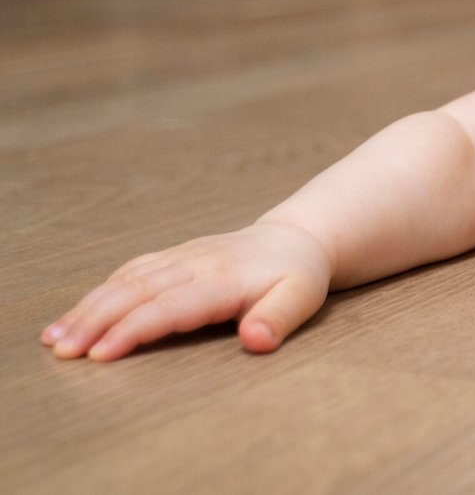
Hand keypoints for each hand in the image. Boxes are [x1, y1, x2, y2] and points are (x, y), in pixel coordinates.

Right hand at [40, 220, 333, 361]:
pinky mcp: (173, 256)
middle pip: (137, 291)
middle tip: (62, 351)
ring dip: (88, 307)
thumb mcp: (301, 298)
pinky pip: (131, 270)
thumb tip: (256, 342)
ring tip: (55, 337)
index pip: (170, 306)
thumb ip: (277, 320)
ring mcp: (181, 256)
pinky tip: (78, 313)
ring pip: (126, 279)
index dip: (134, 329)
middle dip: (95, 320)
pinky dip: (99, 291)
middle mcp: (195, 264)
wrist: (297, 239)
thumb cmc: (298, 276)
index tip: (101, 354)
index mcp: (223, 278)